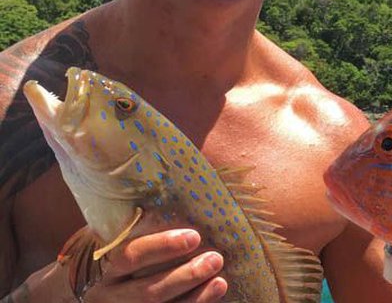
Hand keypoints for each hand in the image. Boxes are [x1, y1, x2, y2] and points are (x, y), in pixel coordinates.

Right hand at [76, 229, 227, 302]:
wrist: (76, 294)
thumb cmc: (103, 255)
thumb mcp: (106, 238)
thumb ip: (130, 226)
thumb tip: (171, 195)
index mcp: (100, 267)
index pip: (130, 257)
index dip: (162, 247)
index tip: (194, 236)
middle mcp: (107, 295)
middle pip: (148, 291)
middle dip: (185, 276)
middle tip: (215, 259)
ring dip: (194, 298)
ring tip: (220, 281)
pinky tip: (211, 296)